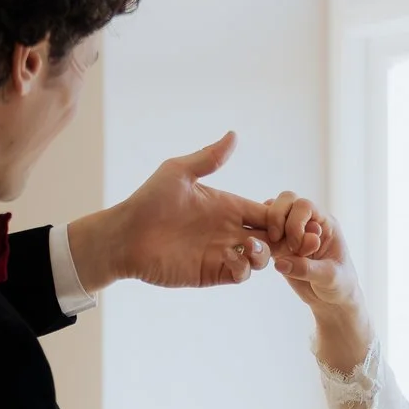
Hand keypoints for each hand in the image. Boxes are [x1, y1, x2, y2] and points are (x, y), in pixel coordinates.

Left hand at [67, 137, 277, 293]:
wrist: (126, 236)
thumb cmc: (149, 201)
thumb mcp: (179, 172)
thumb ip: (208, 158)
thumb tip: (233, 135)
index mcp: (227, 206)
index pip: (266, 212)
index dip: (280, 216)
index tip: (281, 218)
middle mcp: (228, 229)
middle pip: (271, 237)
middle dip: (283, 238)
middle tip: (281, 238)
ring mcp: (221, 252)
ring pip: (261, 258)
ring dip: (264, 254)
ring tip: (249, 246)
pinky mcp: (212, 272)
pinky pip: (240, 274)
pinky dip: (244, 268)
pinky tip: (230, 257)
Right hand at [265, 197, 358, 313]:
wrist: (332, 300)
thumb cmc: (339, 285)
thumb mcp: (329, 278)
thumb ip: (307, 269)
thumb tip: (280, 263)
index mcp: (325, 223)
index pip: (305, 206)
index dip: (295, 222)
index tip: (296, 247)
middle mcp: (308, 223)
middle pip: (286, 200)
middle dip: (277, 218)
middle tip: (277, 241)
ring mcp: (291, 233)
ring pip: (271, 214)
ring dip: (267, 230)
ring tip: (272, 252)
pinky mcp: (279, 246)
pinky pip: (263, 235)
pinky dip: (260, 243)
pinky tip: (263, 257)